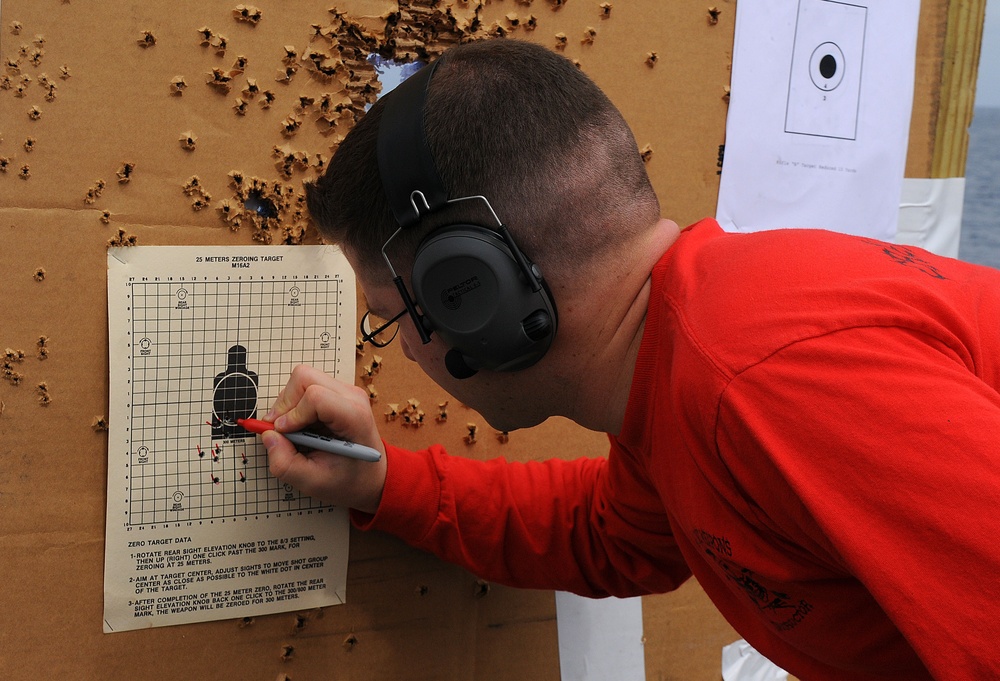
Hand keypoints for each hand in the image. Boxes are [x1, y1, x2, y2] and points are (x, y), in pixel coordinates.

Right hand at [262, 364, 386, 513]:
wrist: (371, 476)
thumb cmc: (349, 480)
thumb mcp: (313, 482)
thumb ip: (284, 463)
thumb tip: (268, 436)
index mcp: (354, 418)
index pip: (315, 396)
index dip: (292, 414)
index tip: (283, 434)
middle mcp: (352, 397)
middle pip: (304, 377)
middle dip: (285, 403)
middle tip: (281, 430)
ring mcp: (344, 391)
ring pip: (302, 378)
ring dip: (288, 404)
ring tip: (294, 431)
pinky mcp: (336, 392)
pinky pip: (305, 386)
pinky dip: (294, 405)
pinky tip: (301, 426)